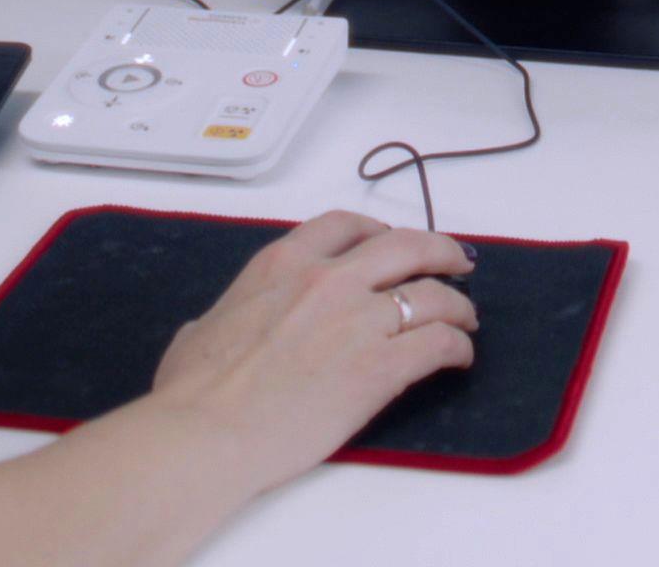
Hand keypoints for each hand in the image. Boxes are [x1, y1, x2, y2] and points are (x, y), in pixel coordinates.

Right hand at [142, 211, 476, 488]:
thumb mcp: (200, 329)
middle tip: (456, 261)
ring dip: (457, 304)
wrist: (207, 431)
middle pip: (405, 246)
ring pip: (431, 295)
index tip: (390, 239)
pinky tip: (460, 357)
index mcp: (282, 266)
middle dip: (438, 250)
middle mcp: (327, 281)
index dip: (377, 230)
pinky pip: (438, 343)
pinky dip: (456, 346)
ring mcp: (358, 320)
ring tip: (466, 318)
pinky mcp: (381, 366)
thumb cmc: (193, 392)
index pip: (344, 226)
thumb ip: (227, 315)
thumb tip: (213, 326)